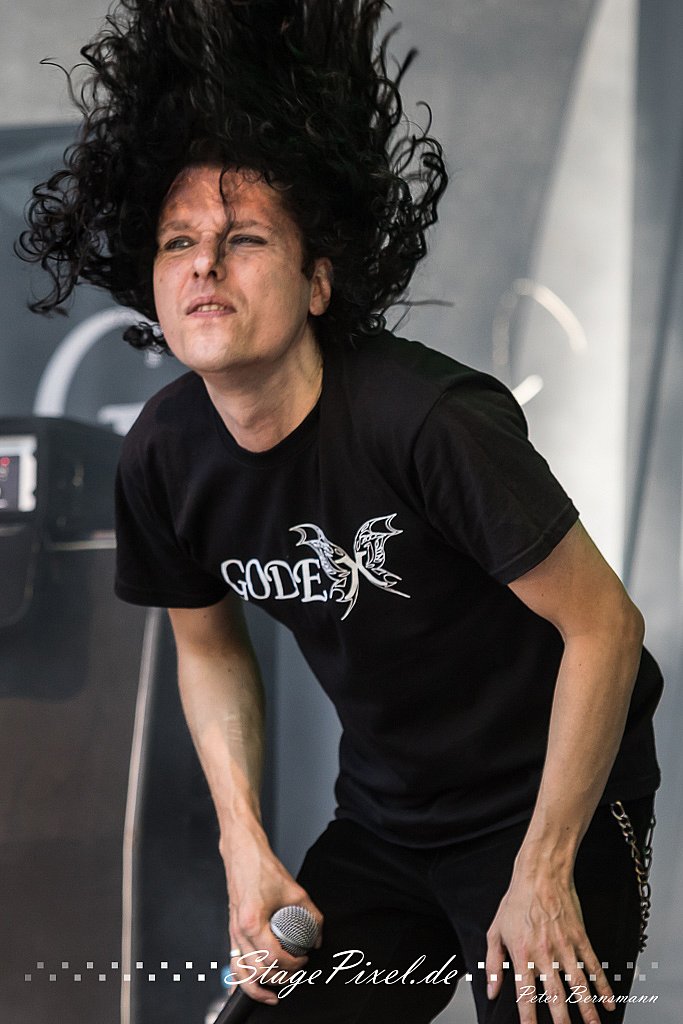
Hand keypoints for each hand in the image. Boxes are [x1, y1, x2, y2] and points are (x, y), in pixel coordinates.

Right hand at [222, 832, 322, 1005]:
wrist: (242, 854)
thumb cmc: (262, 869)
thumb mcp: (296, 891)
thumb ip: (312, 916)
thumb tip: (317, 938)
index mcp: (253, 921)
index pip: (273, 957)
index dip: (292, 964)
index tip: (303, 959)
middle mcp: (239, 930)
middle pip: (258, 969)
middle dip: (281, 977)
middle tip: (297, 971)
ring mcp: (232, 933)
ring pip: (242, 974)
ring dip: (259, 987)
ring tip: (276, 991)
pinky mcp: (231, 932)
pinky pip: (234, 964)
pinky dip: (242, 980)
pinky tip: (253, 986)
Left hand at [485, 868, 614, 1023]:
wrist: (540, 873)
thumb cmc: (516, 901)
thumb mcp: (495, 931)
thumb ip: (492, 963)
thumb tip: (491, 990)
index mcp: (522, 953)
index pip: (525, 994)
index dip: (528, 1018)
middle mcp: (544, 953)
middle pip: (555, 995)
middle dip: (562, 1020)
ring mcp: (565, 946)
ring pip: (579, 985)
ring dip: (587, 1009)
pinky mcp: (580, 938)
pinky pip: (594, 966)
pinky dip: (604, 987)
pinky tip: (609, 1003)